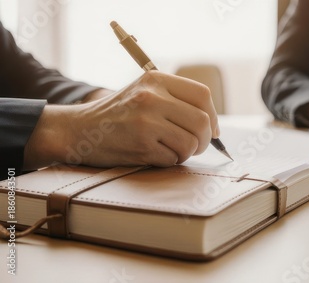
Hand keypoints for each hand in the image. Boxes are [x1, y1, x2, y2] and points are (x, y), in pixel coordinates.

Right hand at [24, 71, 219, 168]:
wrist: (79, 130)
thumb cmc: (119, 114)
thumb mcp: (145, 93)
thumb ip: (176, 101)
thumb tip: (212, 126)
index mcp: (156, 79)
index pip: (202, 95)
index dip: (213, 116)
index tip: (211, 130)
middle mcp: (152, 97)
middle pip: (202, 121)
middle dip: (204, 140)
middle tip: (195, 146)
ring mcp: (146, 121)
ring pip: (191, 143)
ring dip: (186, 153)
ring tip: (170, 149)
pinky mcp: (141, 144)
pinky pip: (173, 159)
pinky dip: (168, 161)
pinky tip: (153, 154)